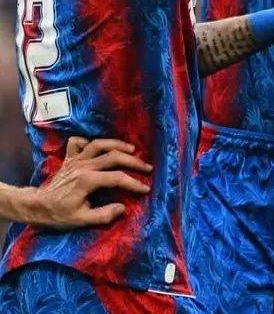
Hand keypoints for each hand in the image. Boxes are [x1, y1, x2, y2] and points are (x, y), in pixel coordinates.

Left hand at [24, 137, 151, 228]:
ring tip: (131, 150)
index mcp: (87, 180)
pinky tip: (99, 146)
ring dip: (117, 145)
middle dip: (133, 162)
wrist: (36, 206)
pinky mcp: (70, 159)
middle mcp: (83, 166)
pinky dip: (89, 141)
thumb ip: (103, 215)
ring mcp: (75, 160)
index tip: (146, 188)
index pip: (117, 177)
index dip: (134, 183)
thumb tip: (123, 208)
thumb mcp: (80, 220)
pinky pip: (79, 143)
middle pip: (113, 156)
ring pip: (99, 144)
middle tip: (147, 168)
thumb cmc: (58, 214)